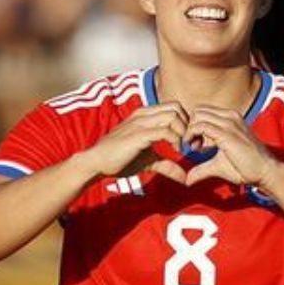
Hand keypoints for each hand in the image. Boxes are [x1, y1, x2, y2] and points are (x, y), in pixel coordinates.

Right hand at [73, 103, 188, 181]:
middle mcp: (143, 114)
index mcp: (144, 115)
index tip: (185, 141)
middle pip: (177, 108)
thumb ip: (166, 165)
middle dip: (186, 125)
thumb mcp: (148, 160)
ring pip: (173, 116)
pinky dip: (175, 140)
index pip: (174, 107)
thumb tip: (184, 178)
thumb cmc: (120, 160)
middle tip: (186, 144)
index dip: (184, 122)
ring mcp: (140, 123)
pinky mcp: (139, 135)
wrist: (97, 162)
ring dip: (182, 132)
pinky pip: (165, 130)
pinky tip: (174, 152)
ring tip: (179, 148)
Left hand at [180, 106, 280, 187]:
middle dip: (190, 127)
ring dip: (190, 131)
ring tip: (195, 149)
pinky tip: (197, 150)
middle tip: (192, 146)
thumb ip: (201, 168)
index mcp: (230, 118)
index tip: (194, 145)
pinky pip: (200, 126)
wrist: (265, 171)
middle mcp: (229, 116)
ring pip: (197, 116)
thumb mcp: (218, 164)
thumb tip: (186, 180)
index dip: (194, 127)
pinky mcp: (226, 133)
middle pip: (197, 111)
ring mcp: (228, 123)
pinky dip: (192, 136)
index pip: (203, 112)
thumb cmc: (245, 167)